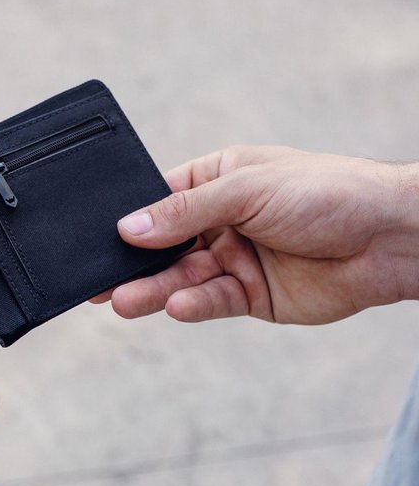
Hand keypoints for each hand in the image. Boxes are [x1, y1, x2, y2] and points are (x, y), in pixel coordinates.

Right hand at [94, 146, 418, 324]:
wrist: (386, 239)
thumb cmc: (328, 193)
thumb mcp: (248, 189)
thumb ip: (186, 210)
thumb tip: (130, 226)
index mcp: (219, 180)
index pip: (162, 200)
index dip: (132, 220)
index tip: (101, 238)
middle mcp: (223, 220)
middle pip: (166, 245)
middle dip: (134, 263)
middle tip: (98, 283)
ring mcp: (236, 259)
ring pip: (183, 278)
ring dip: (154, 289)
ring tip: (124, 300)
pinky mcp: (251, 296)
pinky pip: (212, 302)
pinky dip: (192, 305)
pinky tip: (175, 305)